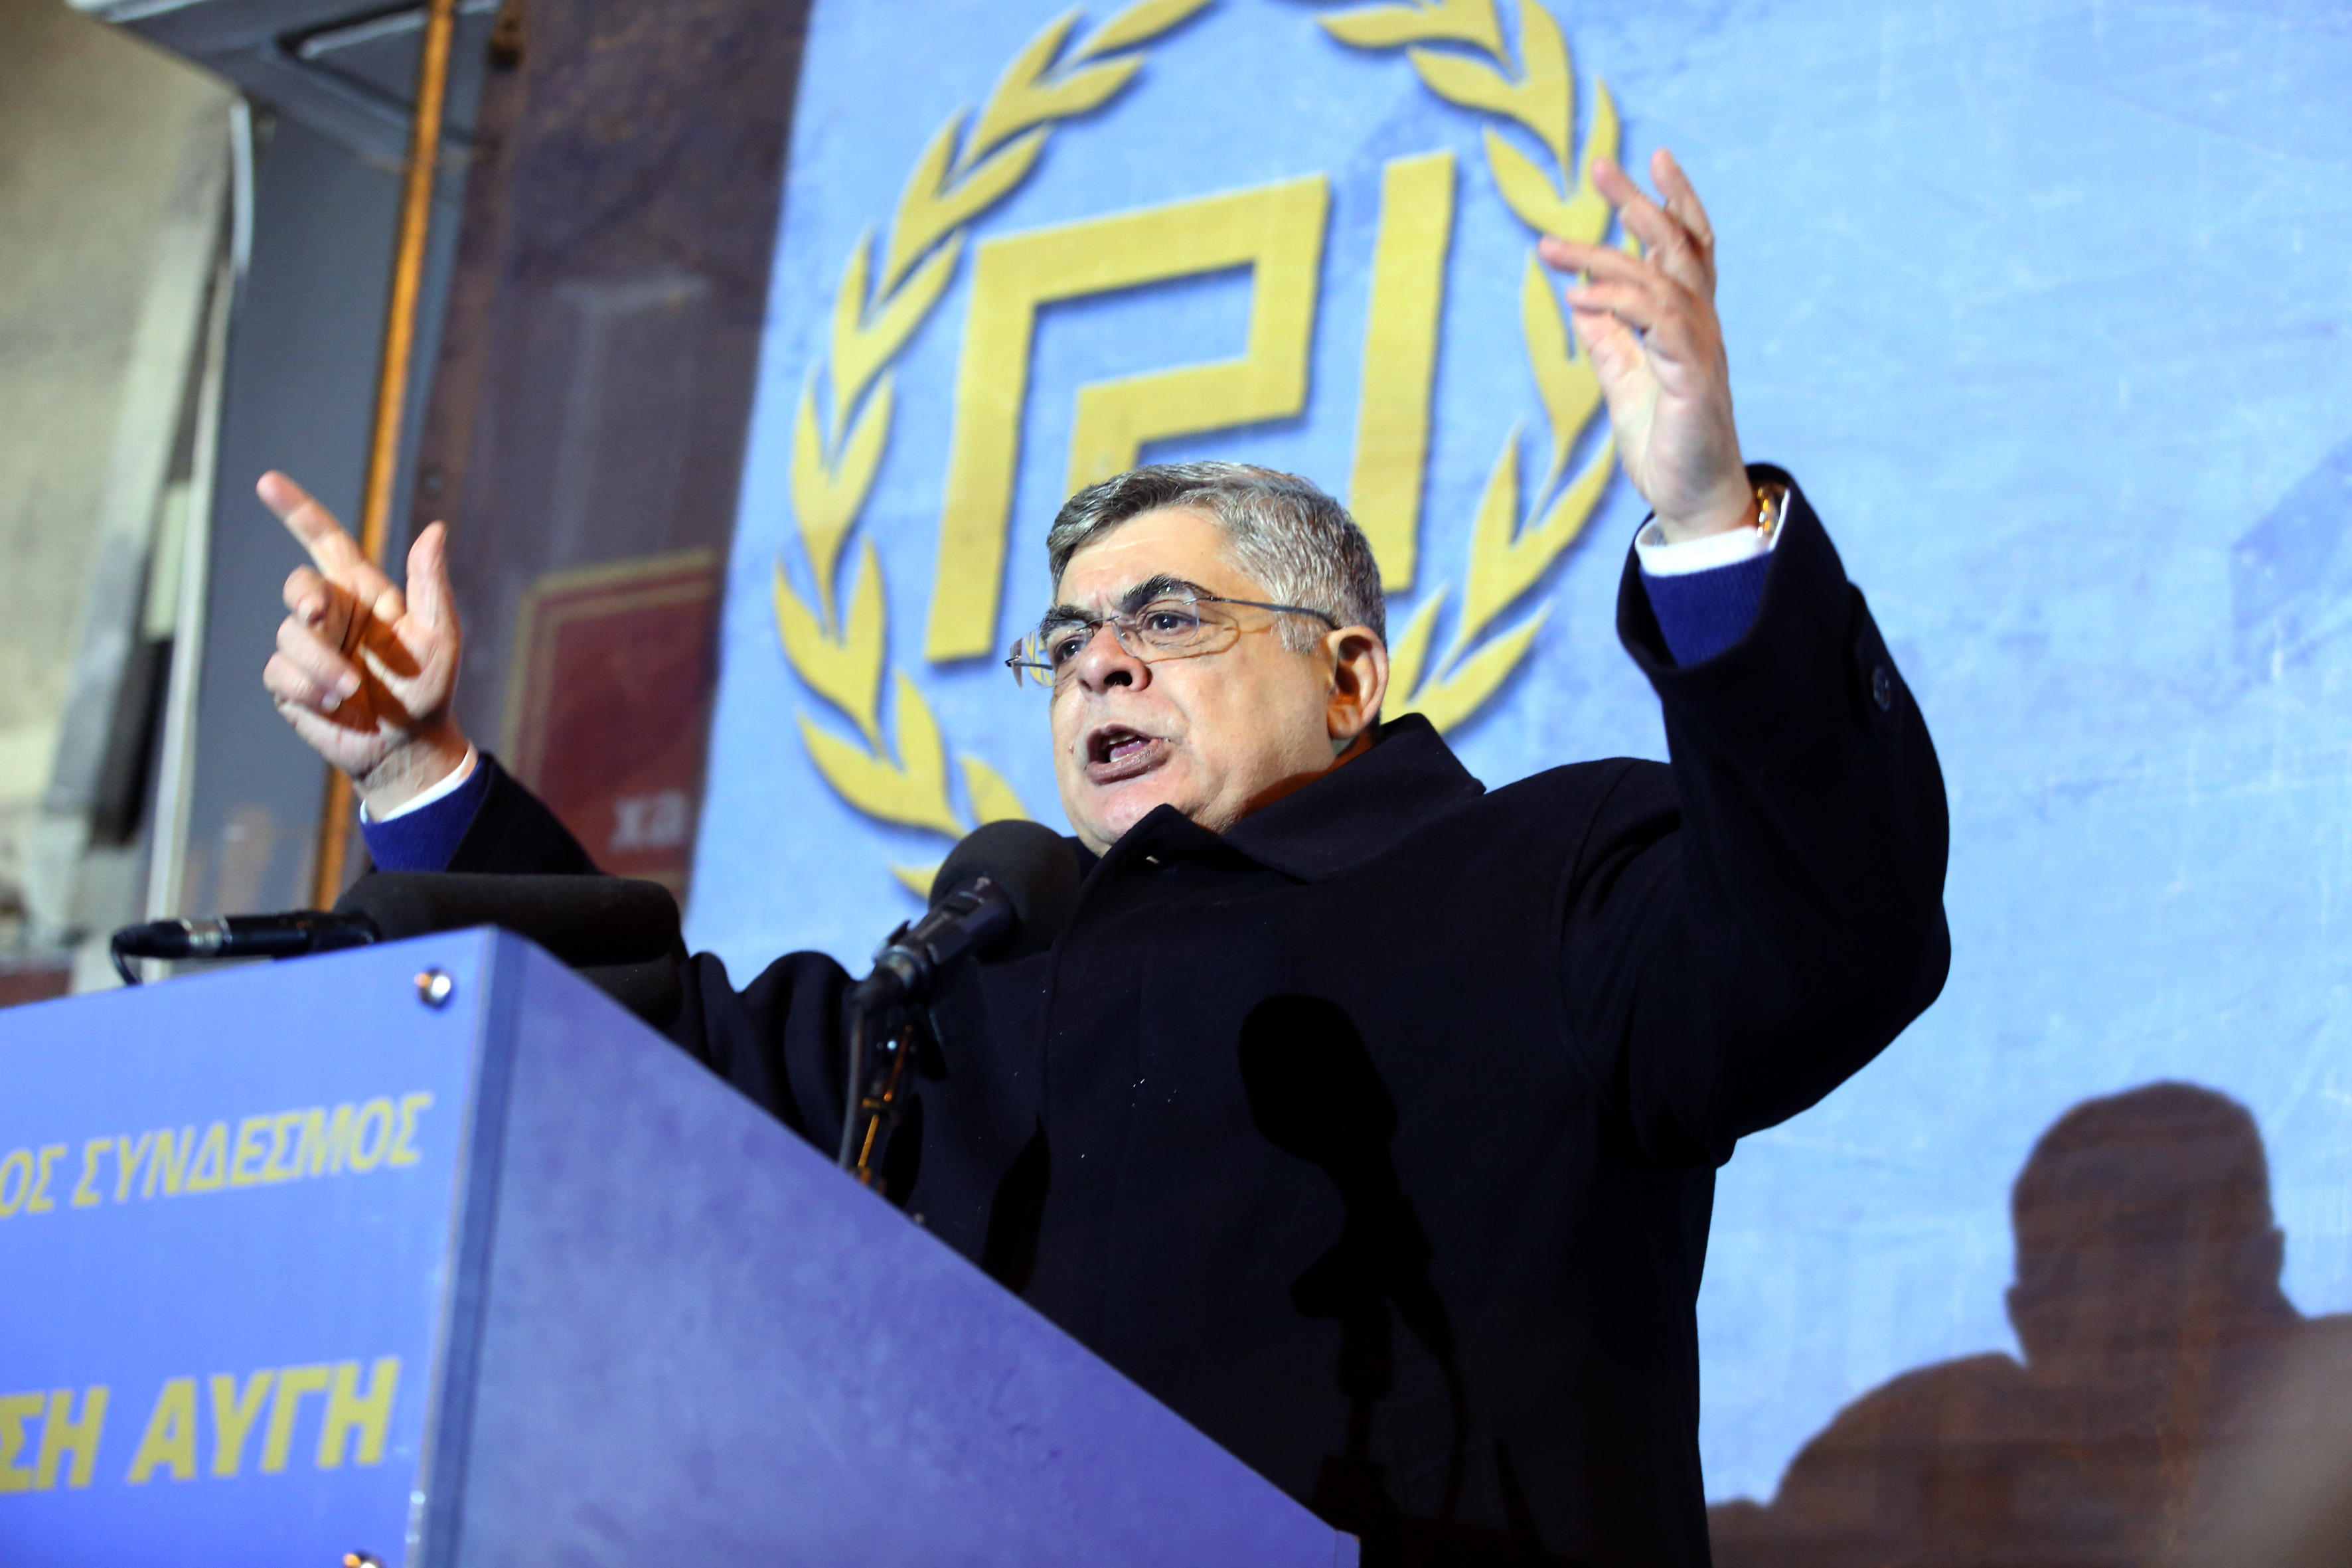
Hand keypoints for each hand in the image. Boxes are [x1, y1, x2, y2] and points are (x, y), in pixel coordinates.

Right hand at [257, 471, 470, 813]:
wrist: (408, 745)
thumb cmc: (427, 687)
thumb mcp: (439, 634)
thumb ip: (430, 584)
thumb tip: (435, 529)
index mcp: (363, 594)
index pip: (326, 542)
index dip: (297, 511)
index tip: (268, 482)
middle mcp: (331, 614)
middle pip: (297, 585)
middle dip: (304, 598)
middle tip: (316, 615)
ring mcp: (308, 647)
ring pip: (289, 634)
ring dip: (321, 664)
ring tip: (352, 689)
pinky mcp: (290, 682)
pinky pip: (280, 672)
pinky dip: (308, 687)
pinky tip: (334, 703)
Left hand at [1538, 148, 1751, 542]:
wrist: (1691, 500)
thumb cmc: (1664, 443)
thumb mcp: (1623, 381)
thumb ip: (1607, 339)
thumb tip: (1580, 297)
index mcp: (1685, 323)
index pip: (1683, 248)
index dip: (1670, 202)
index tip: (1649, 159)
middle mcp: (1699, 325)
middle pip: (1677, 246)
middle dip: (1640, 202)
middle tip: (1601, 165)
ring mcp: (1700, 348)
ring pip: (1660, 280)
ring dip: (1605, 256)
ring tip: (1551, 244)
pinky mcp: (1693, 377)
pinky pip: (1658, 324)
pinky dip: (1618, 304)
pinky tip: (1581, 296)